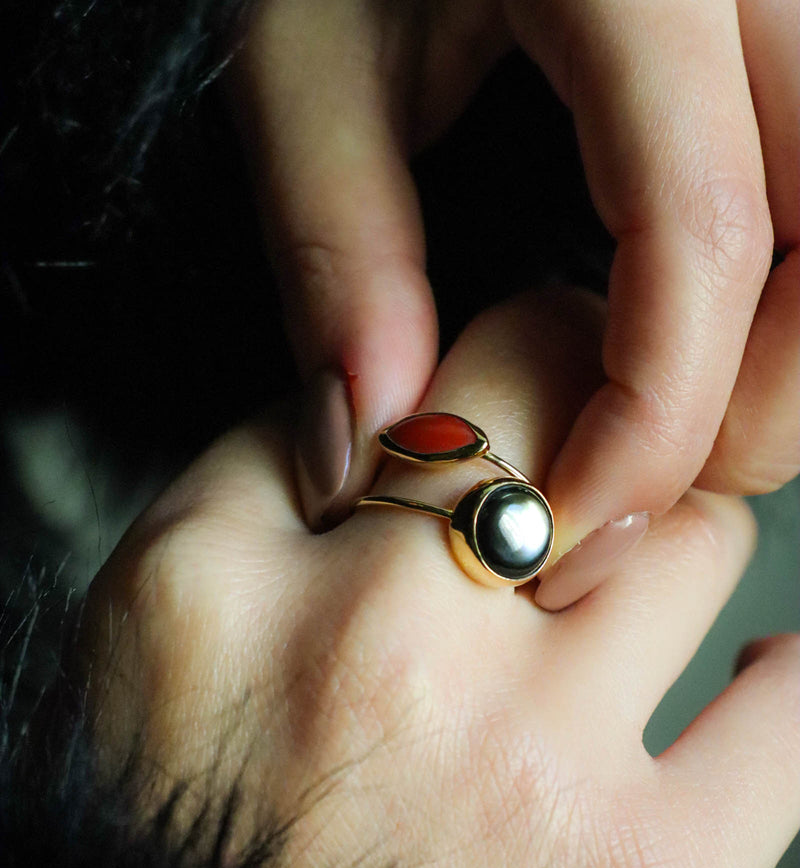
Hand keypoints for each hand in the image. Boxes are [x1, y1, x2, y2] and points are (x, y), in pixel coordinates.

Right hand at [82, 288, 799, 867]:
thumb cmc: (179, 830)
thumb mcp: (150, 622)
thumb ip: (257, 473)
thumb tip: (388, 397)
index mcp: (245, 590)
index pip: (420, 376)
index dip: (492, 363)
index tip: (514, 383)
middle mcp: (390, 662)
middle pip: (573, 415)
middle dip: (585, 410)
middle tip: (577, 448)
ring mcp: (535, 775)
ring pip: (694, 533)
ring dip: (662, 539)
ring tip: (616, 586)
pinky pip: (791, 719)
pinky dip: (779, 676)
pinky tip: (746, 671)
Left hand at [231, 0, 798, 608]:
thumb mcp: (304, 76)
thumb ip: (338, 261)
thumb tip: (368, 448)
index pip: (702, 233)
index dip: (650, 420)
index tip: (567, 522)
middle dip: (755, 412)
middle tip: (632, 481)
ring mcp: (781, 10)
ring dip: (789, 371)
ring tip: (668, 426)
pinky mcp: (776, 40)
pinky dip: (788, 310)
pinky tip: (699, 341)